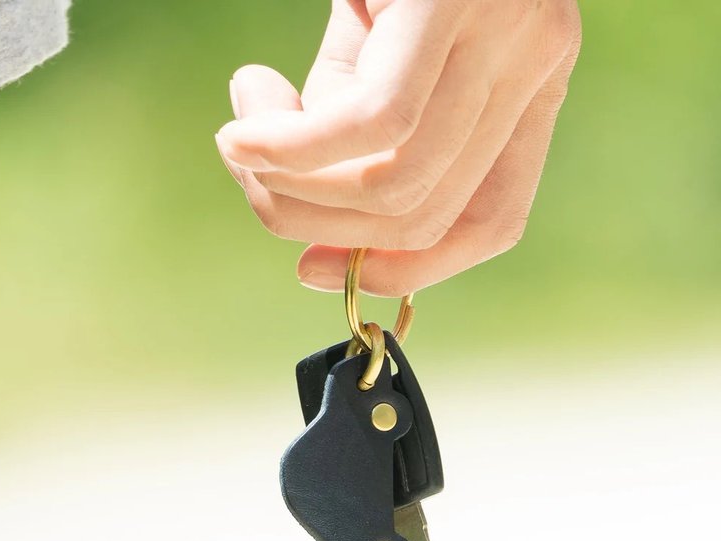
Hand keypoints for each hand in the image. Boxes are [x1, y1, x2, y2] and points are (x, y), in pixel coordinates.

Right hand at [216, 0, 580, 296]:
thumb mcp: (381, 51)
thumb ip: (362, 140)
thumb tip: (318, 237)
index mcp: (528, 90)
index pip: (492, 223)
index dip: (407, 271)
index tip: (316, 273)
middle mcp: (535, 65)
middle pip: (429, 213)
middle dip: (319, 228)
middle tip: (252, 180)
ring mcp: (510, 31)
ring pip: (398, 182)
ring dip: (295, 187)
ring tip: (241, 141)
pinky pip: (369, 124)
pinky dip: (289, 146)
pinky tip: (242, 117)